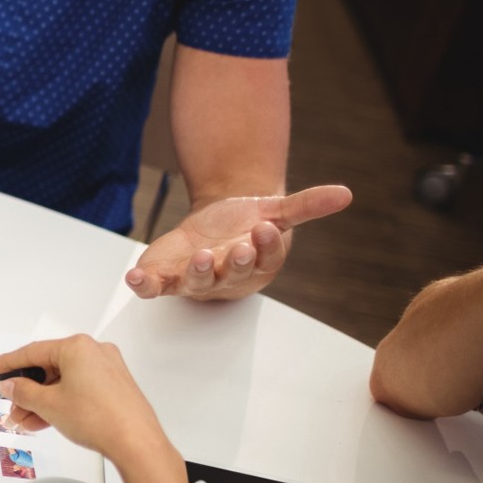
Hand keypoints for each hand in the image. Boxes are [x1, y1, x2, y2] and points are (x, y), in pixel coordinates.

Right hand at [0, 335, 168, 461]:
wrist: (136, 443)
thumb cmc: (101, 418)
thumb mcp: (49, 404)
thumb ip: (23, 391)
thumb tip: (10, 385)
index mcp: (78, 347)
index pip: (32, 352)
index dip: (9, 363)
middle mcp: (94, 352)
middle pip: (48, 368)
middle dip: (26, 391)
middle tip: (10, 405)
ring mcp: (106, 369)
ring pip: (63, 381)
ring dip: (42, 401)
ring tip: (25, 421)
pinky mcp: (114, 386)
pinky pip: (78, 389)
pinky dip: (60, 402)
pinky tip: (45, 419)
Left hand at [126, 186, 351, 300]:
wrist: (214, 227)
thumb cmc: (246, 225)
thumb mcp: (276, 211)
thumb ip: (307, 205)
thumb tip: (346, 194)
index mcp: (256, 263)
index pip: (264, 257)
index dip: (266, 245)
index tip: (265, 228)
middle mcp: (226, 276)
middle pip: (232, 273)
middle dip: (234, 262)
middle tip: (236, 249)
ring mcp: (194, 279)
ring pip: (196, 282)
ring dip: (197, 272)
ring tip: (200, 257)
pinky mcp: (166, 278)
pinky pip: (154, 288)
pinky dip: (144, 286)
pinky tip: (136, 277)